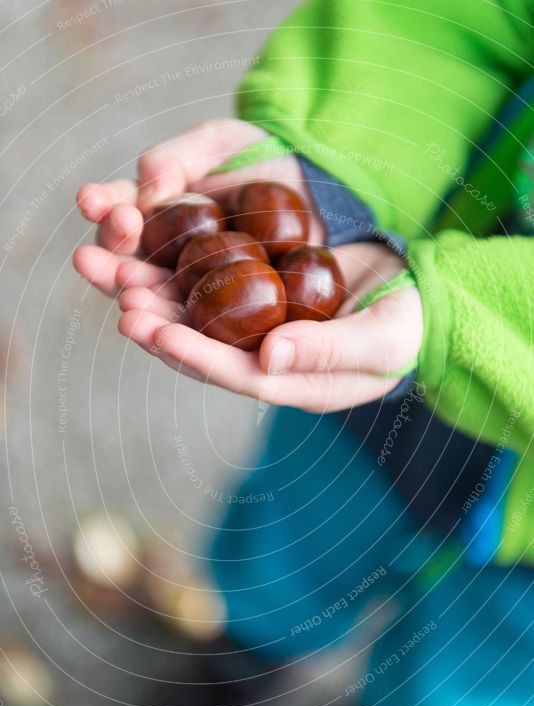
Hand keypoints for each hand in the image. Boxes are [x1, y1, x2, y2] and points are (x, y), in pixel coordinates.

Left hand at [74, 118, 422, 412]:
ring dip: (158, 293)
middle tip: (119, 298)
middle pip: (204, 347)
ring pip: (199, 316)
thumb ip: (331, 350)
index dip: (195, 355)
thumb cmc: (409, 324)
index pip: (237, 373)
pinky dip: (180, 267)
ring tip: (116, 271)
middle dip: (159, 325)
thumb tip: (270, 357)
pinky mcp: (259, 296)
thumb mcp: (383, 337)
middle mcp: (267, 360)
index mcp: (296, 381)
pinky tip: (149, 246)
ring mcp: (260, 328)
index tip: (153, 332)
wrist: (417, 295)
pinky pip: (211, 286)